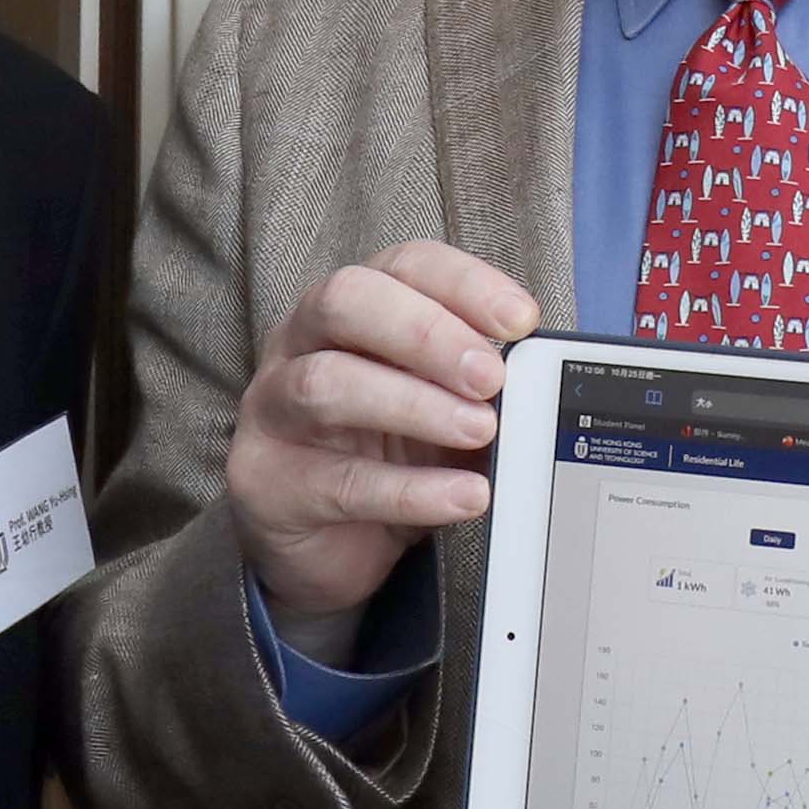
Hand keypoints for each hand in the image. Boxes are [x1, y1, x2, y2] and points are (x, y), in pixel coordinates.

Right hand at [223, 244, 539, 622]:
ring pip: (327, 382)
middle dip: (426, 333)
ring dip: (416, 405)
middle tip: (490, 377)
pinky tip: (460, 496)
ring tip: (480, 431)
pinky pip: (338, 480)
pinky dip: (410, 490)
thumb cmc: (387, 454)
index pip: (404, 266)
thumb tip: (540, 383)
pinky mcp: (268, 481)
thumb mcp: (442, 407)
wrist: (329, 542)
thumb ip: (479, 387)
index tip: (521, 320)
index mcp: (353, 309)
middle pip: (346, 301)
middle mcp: (302, 343)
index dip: (464, 284)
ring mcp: (273, 409)